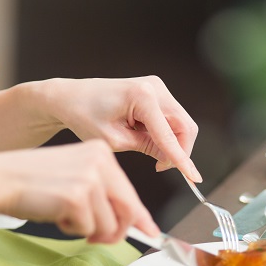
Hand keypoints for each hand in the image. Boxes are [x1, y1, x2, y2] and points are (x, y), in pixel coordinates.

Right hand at [0, 140, 159, 242]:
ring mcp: (91, 179)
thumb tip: (133, 221)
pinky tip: (56, 213)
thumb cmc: (35, 180)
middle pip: (128, 210)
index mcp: (102, 153)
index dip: (141, 217)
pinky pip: (88, 229)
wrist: (1, 178)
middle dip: (118, 231)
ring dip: (90, 230)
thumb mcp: (76, 176)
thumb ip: (104, 194)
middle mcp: (101, 162)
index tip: (151, 232)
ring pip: (109, 224)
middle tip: (102, 238)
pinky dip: (72, 229)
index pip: (130, 192)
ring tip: (66, 215)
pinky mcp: (78, 197)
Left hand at [39, 76, 201, 181]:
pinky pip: (172, 117)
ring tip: (149, 153)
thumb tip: (170, 158)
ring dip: (173, 142)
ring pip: (182, 123)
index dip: (183, 159)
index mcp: (142, 97)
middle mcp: (155, 87)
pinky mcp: (156, 91)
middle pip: (185, 126)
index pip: (170, 135)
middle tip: (159, 167)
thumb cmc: (85, 117)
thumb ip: (146, 148)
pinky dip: (167, 133)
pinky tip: (146, 139)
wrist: (71, 97)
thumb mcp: (114, 141)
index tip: (194, 178)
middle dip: (180, 151)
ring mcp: (157, 87)